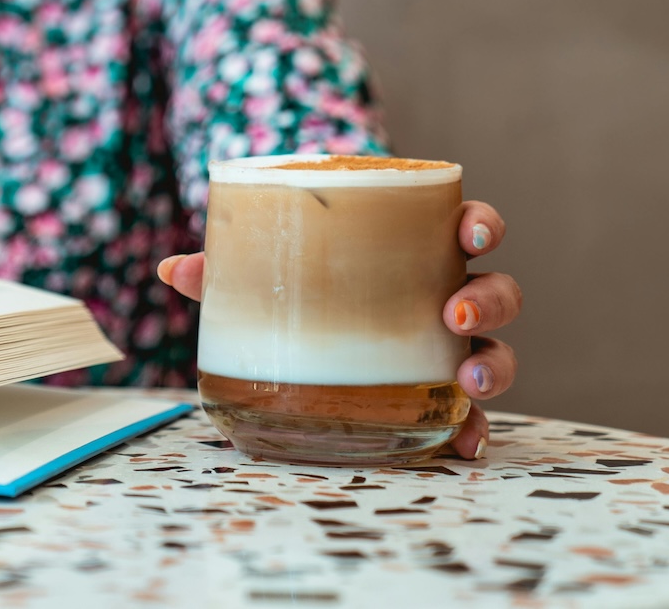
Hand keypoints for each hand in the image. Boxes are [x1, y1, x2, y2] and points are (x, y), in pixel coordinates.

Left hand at [158, 200, 520, 461]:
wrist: (309, 319)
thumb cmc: (304, 277)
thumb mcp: (269, 265)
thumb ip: (228, 267)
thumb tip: (171, 271)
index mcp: (417, 248)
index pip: (468, 224)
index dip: (479, 222)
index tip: (467, 230)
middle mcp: (446, 296)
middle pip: (496, 291)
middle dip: (487, 299)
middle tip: (452, 313)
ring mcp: (448, 347)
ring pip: (496, 350)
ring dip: (491, 364)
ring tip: (467, 378)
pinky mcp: (439, 395)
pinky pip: (469, 413)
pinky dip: (472, 429)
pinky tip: (465, 446)